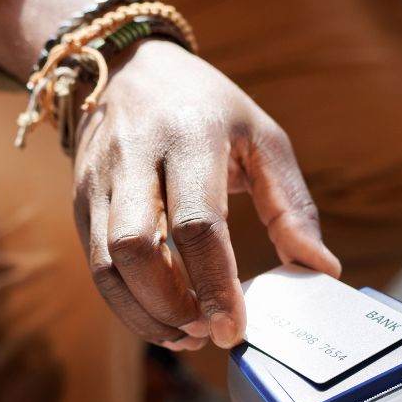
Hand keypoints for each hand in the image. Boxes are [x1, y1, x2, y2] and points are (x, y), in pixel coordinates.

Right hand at [72, 40, 340, 350]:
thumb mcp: (262, 138)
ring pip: (107, 266)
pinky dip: (128, 305)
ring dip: (146, 314)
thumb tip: (320, 269)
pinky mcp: (81, 202)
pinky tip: (162, 319)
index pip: (196, 223)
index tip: (234, 329)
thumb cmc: (208, 108)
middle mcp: (134, 155)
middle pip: (136, 249)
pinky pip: (96, 267)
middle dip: (172, 305)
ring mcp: (98, 180)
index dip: (215, 284)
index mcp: (190, 134)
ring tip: (187, 334)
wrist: (128, 67)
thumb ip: (291, 205)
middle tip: (208, 331)